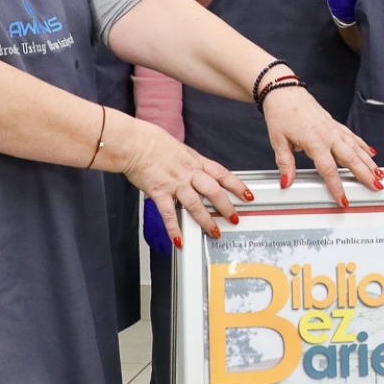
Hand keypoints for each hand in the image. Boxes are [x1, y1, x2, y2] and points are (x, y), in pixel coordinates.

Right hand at [125, 127, 250, 249]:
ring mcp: (175, 183)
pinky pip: (168, 213)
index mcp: (196, 162)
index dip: (237, 186)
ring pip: (196, 204)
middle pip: (214, 191)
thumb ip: (192, 165)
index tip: (248, 195)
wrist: (136, 143)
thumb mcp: (182, 151)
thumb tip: (200, 174)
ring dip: (207, 220)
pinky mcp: (159, 192)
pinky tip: (179, 240)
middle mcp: (189, 173)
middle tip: (234, 219)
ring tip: (215, 232)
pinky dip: (174, 228)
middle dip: (227, 207)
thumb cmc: (154, 144)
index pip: (222, 174)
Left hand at [261, 84, 381, 203]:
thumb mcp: (278, 141)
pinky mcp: (335, 124)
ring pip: (356, 148)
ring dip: (369, 162)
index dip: (337, 186)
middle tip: (376, 186)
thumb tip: (286, 182)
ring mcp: (334, 129)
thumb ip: (286, 164)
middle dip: (365, 174)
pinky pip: (353, 137)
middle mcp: (328, 134)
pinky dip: (364, 146)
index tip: (342, 199)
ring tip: (380, 174)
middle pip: (351, 158)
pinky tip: (372, 154)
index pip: (328, 169)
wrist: (284, 91)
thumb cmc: (280, 114)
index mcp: (314, 140)